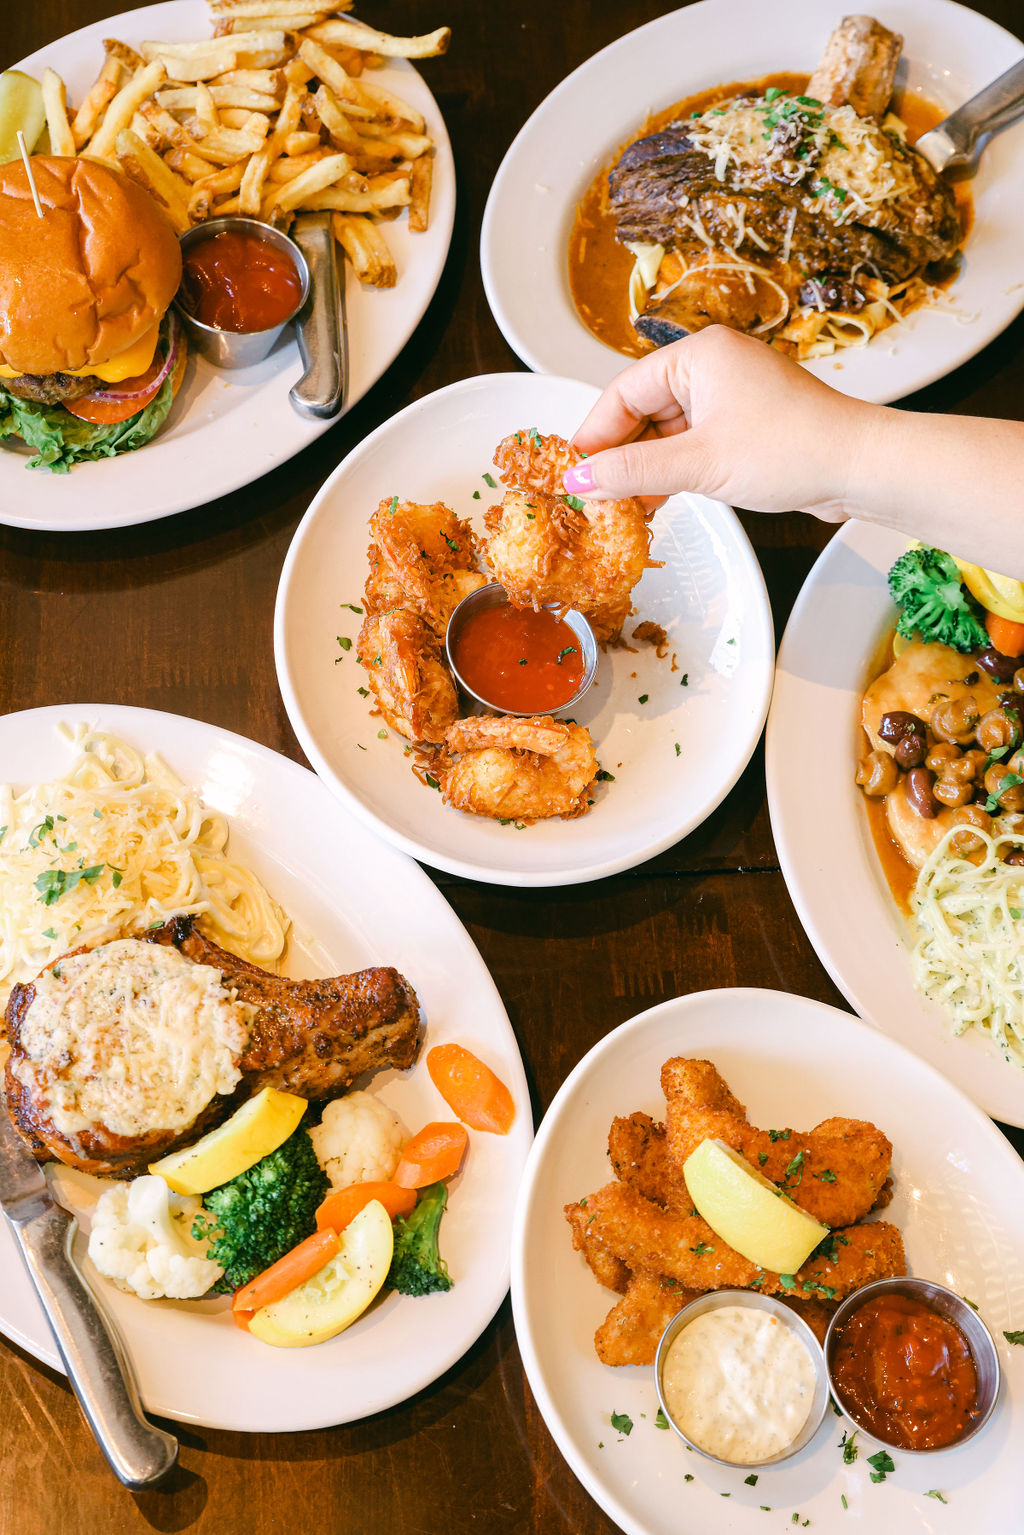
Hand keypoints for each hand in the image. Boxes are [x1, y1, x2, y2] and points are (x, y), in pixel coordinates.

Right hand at [563, 325, 874, 520]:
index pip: (622, 391)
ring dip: (645, 469)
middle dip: (619, 455)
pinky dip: (672, 471)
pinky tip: (657, 500)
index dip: (594, 435)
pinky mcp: (745, 424)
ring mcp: (731, 395)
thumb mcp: (699, 464)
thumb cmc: (795, 448)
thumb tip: (581, 479)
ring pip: (666, 431)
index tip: (572, 472)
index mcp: (698, 355)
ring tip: (623, 506)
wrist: (861, 467)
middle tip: (594, 495)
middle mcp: (713, 366)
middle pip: (641, 410)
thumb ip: (633, 471)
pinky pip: (692, 443)